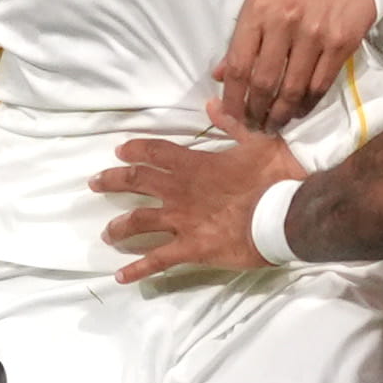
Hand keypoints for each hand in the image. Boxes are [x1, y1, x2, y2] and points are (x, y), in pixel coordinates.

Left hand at [94, 116, 301, 282]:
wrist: (286, 214)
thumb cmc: (275, 177)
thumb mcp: (257, 140)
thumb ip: (231, 123)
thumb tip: (211, 105)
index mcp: (193, 164)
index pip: (153, 152)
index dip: (133, 150)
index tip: (119, 151)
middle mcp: (179, 191)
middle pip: (134, 182)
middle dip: (111, 181)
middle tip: (95, 183)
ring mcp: (181, 221)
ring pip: (138, 221)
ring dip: (119, 227)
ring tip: (107, 233)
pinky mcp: (190, 248)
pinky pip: (157, 260)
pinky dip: (137, 269)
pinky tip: (120, 276)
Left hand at [209, 0, 372, 131]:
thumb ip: (242, 36)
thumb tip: (221, 75)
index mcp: (258, 9)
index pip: (239, 65)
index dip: (232, 98)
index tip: (231, 115)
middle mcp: (285, 22)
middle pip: (264, 82)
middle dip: (255, 112)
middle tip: (254, 125)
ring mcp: (315, 34)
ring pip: (292, 89)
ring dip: (281, 114)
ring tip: (274, 124)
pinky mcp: (342, 43)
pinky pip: (320, 84)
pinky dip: (307, 104)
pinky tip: (300, 110)